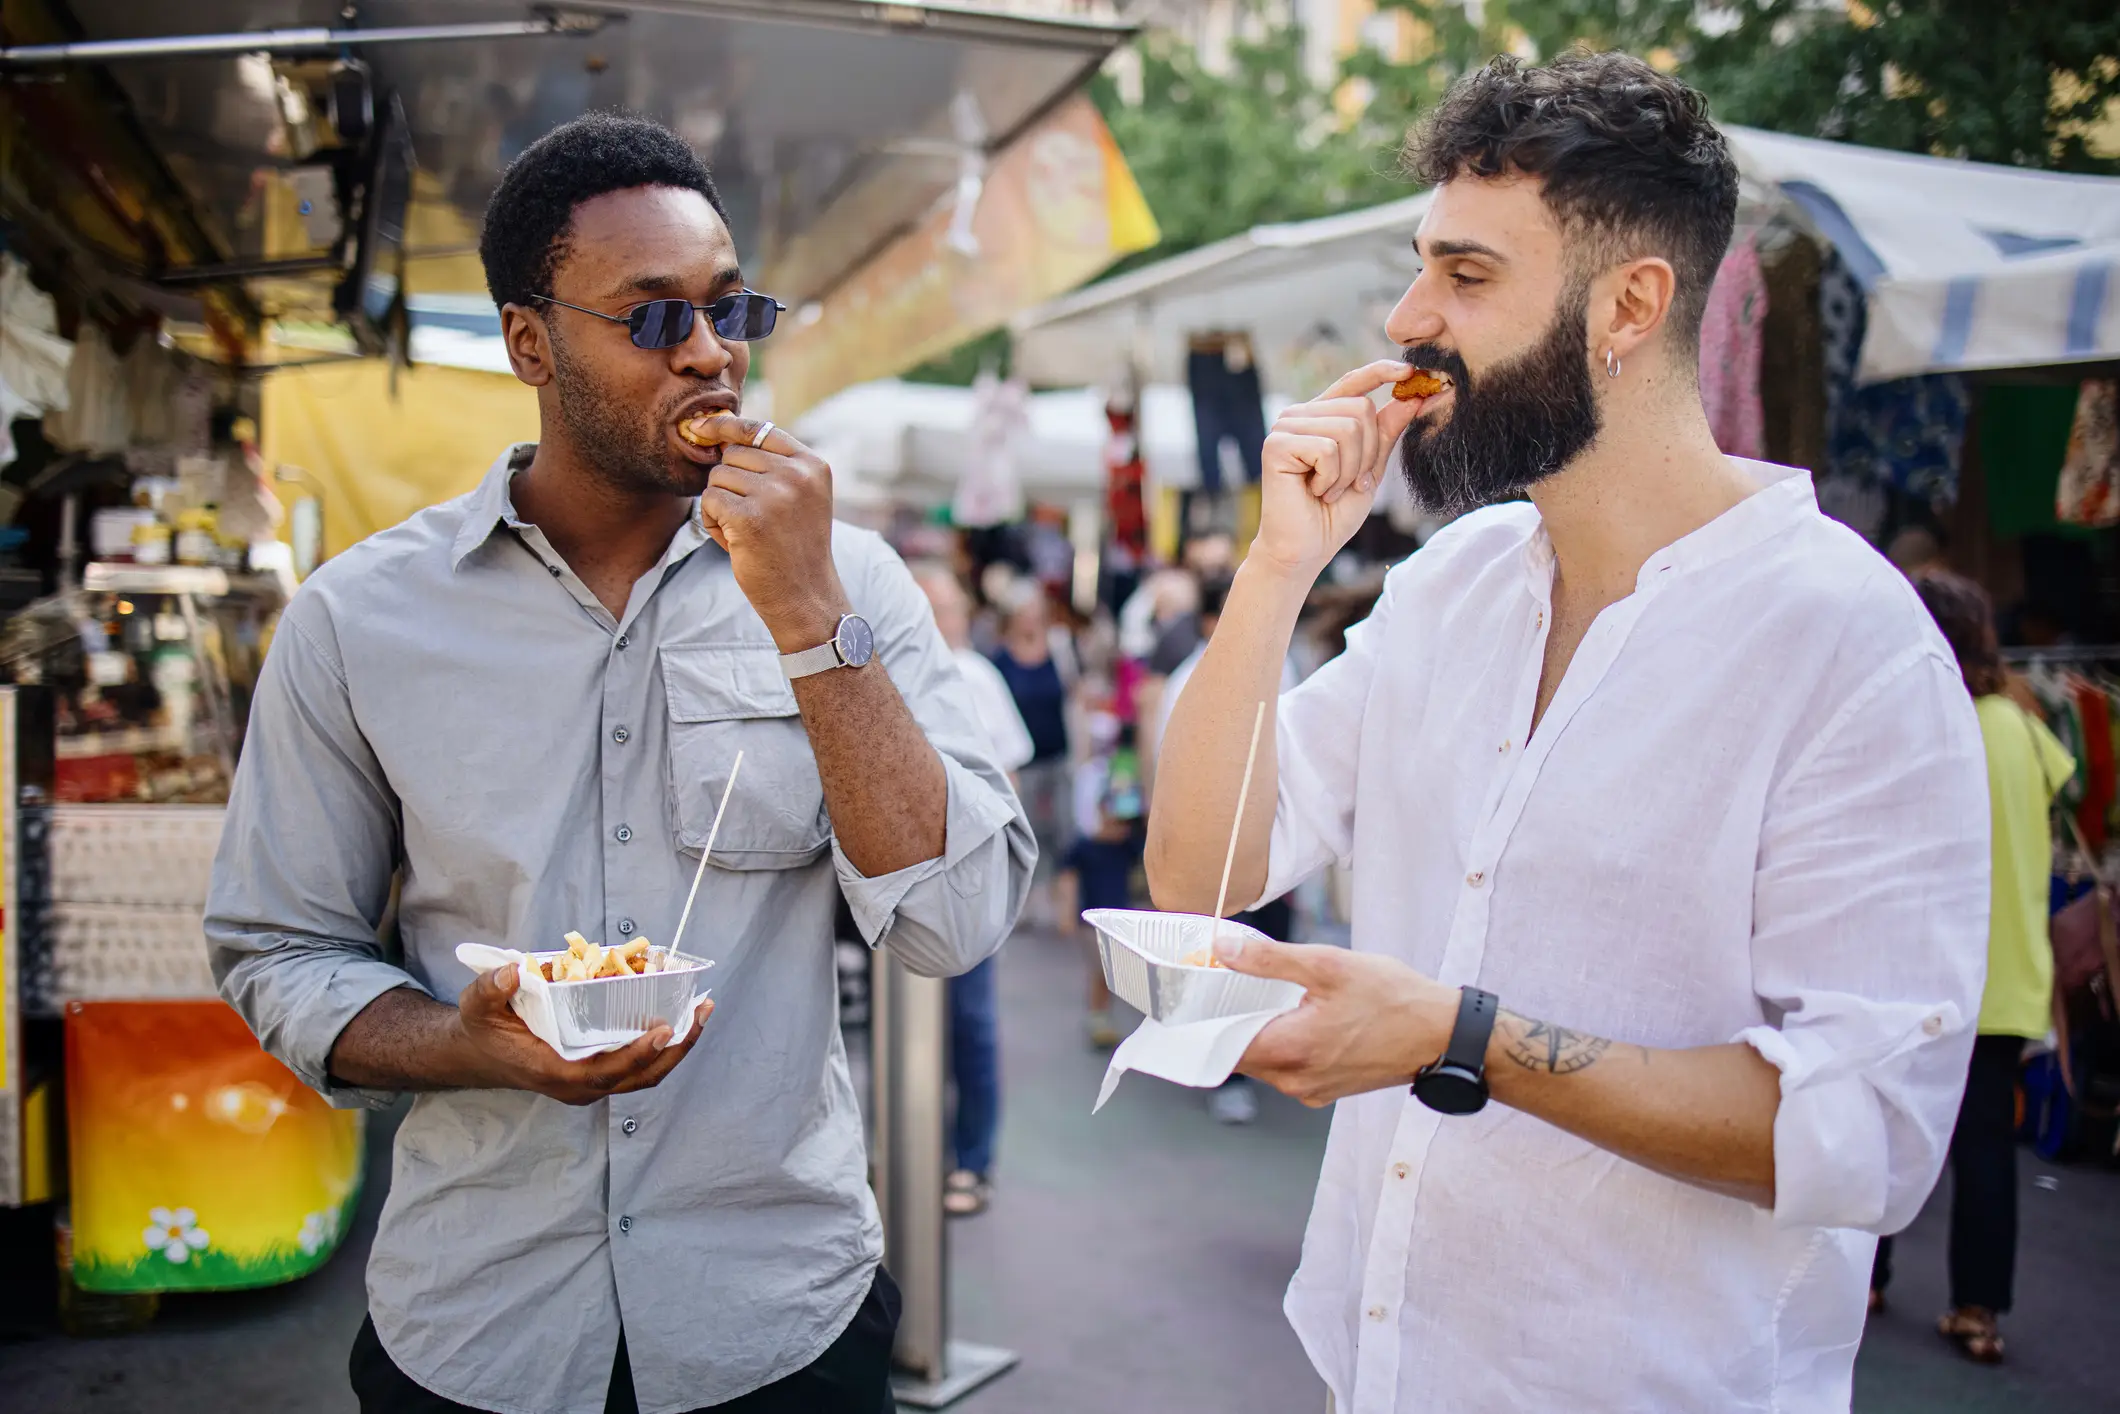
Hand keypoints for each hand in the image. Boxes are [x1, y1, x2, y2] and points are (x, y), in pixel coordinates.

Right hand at [457, 964, 714, 1105]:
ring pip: (645, 1074)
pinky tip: (682, 1015)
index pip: (605, 1072)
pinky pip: (639, 1063)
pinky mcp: (600, 1069)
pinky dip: (664, 1044)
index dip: (637, 1054)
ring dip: (677, 1047)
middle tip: (701, 1012)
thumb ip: (491, 990)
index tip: (664, 1029)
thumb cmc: (485, 1030)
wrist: (482, 1053)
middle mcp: (580, 1084)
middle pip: (639, 1077)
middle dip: (675, 1049)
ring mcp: (592, 1080)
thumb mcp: (477, 1006)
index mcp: (554, 1072)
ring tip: (702, 1011)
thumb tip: (513, 974)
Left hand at [684, 415, 849, 650]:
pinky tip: (734, 540)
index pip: (759, 429)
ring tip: (744, 530)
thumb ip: (773, 465)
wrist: (805, 596)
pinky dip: (712, 521)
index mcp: (813, 465)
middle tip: (748, 514)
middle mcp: (797, 474)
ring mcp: (775, 494)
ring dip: (719, 504)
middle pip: (733, 454)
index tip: (702, 427)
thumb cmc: (795, 547)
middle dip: (729, 482)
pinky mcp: (751, 517)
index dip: (725, 426)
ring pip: (718, 478)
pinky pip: (709, 501)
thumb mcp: (800, 497)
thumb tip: (719, 433)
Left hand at [1213, 931, 1456, 1106]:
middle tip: (1225, 987)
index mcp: (1290, 1051)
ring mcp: (1311, 1089)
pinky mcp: (1326, 1089)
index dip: (1201, 1021)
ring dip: (1256, 1032)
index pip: (1220, 1046)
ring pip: (1263, 1062)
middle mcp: (1295, 1080)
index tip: (1193, 997)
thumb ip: (1269, 960)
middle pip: (1238, 1054)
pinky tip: (1293, 1015)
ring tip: (1261, 997)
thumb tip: (1222, 950)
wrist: (1443, 1036)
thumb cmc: (1395, 1000)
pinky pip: (1287, 1068)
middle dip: (1227, 1022)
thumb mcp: (1329, 966)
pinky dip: (1281, 1043)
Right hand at [1251, 360, 1425, 580]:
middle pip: (1361, 409)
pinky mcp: (1276, 444)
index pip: (1354, 381)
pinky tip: (1316, 491)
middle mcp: (1301, 414)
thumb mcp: (1371, 469)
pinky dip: (1332, 478)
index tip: (1411, 372)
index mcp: (1321, 416)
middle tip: (1351, 483)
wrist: (1305, 550)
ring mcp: (1286, 427)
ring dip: (1350, 470)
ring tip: (1331, 490)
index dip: (1381, 372)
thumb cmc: (1334, 514)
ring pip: (1348, 428)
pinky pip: (1328, 448)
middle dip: (1368, 453)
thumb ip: (1386, 433)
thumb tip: (1414, 396)